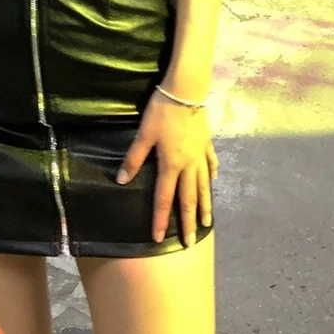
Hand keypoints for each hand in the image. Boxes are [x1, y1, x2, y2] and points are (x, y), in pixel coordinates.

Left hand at [116, 92, 217, 245]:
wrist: (186, 92)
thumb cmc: (162, 112)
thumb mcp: (143, 135)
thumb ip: (133, 158)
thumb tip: (121, 180)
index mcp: (171, 164)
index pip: (164, 198)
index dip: (160, 219)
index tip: (159, 238)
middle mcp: (188, 165)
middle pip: (188, 198)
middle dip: (188, 222)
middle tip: (190, 242)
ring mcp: (200, 155)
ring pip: (203, 186)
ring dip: (204, 205)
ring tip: (206, 222)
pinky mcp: (206, 144)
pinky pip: (210, 164)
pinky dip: (211, 176)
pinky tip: (213, 181)